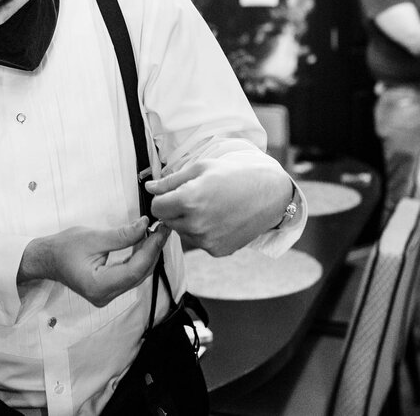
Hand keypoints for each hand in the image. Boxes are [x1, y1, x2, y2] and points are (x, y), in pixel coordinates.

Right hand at [20, 217, 168, 307]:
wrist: (46, 259)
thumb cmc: (63, 248)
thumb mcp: (92, 237)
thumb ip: (121, 235)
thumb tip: (144, 226)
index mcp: (99, 286)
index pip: (134, 270)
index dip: (151, 250)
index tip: (160, 231)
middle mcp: (105, 295)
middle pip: (139, 274)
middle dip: (153, 251)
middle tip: (162, 229)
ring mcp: (107, 295)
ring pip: (137, 275)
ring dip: (148, 254)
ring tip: (156, 233)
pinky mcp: (109, 289)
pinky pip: (130, 275)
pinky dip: (139, 259)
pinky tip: (145, 244)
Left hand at [146, 157, 290, 256]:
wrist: (269, 192)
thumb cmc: (235, 175)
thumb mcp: (201, 168)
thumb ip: (171, 181)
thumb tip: (150, 187)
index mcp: (189, 200)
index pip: (156, 208)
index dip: (162, 199)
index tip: (172, 193)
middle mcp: (196, 224)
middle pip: (167, 222)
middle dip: (174, 210)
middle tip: (194, 198)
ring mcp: (207, 241)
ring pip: (182, 233)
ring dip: (187, 222)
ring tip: (209, 207)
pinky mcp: (217, 251)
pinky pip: (198, 242)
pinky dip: (203, 232)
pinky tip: (219, 219)